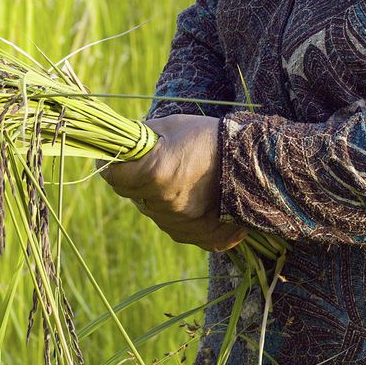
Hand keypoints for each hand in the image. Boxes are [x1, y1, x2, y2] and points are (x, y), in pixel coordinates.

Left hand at [99, 113, 245, 252]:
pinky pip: (178, 227)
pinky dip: (181, 214)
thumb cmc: (211, 138)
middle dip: (137, 180)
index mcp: (155, 173)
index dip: (109, 164)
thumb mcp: (172, 126)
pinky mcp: (200, 238)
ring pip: (155, 212)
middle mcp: (165, 204)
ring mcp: (182, 225)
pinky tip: (198, 196)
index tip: (110, 157)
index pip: (113, 175)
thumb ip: (141, 138)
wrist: (257, 162)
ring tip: (184, 177)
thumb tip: (119, 141)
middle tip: (155, 163)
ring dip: (159, 197)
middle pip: (133, 195)